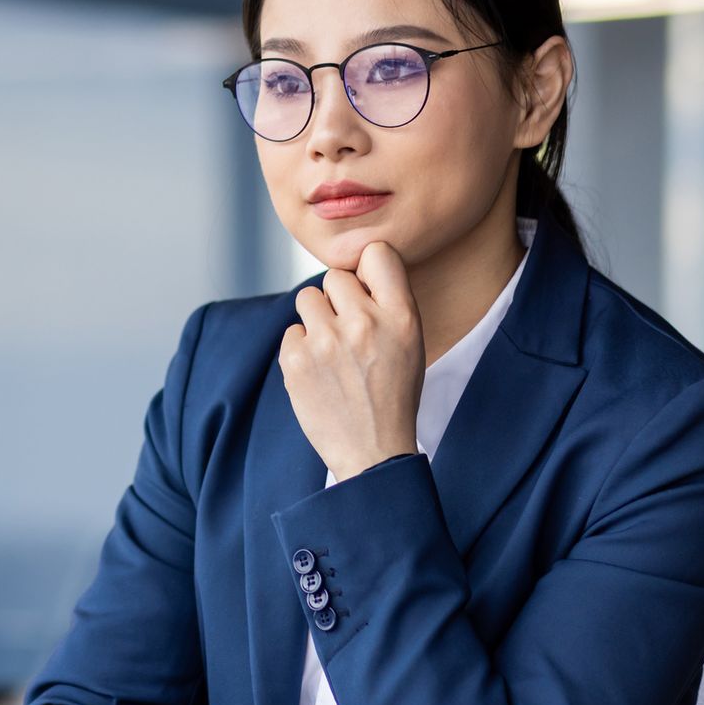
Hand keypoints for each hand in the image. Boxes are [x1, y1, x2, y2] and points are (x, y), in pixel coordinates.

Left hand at [279, 241, 424, 480]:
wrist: (372, 451)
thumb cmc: (393, 394)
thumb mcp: (411, 343)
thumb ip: (388, 302)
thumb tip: (355, 267)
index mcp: (402, 316)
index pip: (377, 253)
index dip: (367, 269)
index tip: (366, 291)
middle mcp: (364, 322)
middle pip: (335, 276)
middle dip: (338, 300)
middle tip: (349, 334)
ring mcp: (327, 342)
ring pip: (307, 299)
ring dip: (316, 320)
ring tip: (333, 352)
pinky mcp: (296, 361)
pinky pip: (291, 331)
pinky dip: (301, 349)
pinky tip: (319, 373)